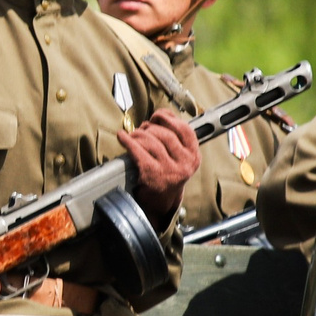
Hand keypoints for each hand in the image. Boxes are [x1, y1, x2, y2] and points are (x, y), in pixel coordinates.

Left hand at [116, 109, 200, 226]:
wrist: (160, 202)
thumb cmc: (167, 173)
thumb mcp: (179, 156)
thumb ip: (175, 135)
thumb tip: (162, 113)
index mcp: (193, 156)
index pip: (185, 130)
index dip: (169, 118)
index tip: (157, 116)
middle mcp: (185, 164)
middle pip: (165, 134)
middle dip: (150, 127)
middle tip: (142, 129)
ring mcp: (169, 170)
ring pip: (152, 141)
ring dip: (138, 134)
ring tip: (133, 135)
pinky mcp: (153, 175)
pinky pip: (138, 151)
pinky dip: (127, 141)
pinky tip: (122, 137)